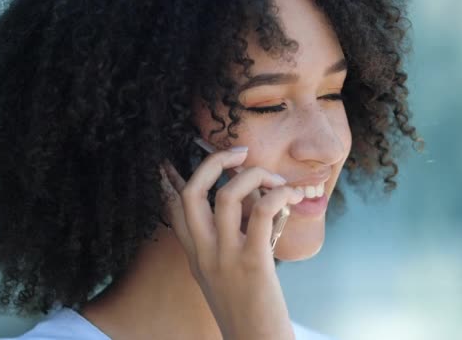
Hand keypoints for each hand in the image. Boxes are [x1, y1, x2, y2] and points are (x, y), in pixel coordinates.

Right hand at [158, 149, 302, 339]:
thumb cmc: (246, 307)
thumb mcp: (222, 274)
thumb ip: (224, 240)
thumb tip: (248, 202)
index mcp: (195, 253)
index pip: (173, 205)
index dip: (176, 174)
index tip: (197, 157)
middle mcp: (203, 253)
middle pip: (191, 191)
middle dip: (214, 161)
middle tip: (240, 153)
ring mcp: (224, 258)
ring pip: (227, 196)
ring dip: (254, 176)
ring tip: (275, 181)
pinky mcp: (253, 263)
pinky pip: (261, 214)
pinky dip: (277, 195)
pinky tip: (288, 197)